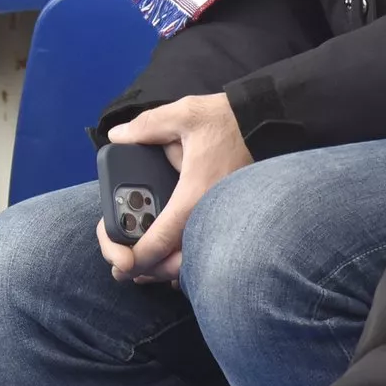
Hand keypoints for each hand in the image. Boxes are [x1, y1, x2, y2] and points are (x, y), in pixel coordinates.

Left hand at [98, 93, 251, 283]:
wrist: (268, 123)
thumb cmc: (229, 122)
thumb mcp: (185, 115)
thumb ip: (147, 126)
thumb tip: (118, 135)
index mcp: (193, 195)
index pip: (160, 241)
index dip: (134, 258)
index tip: (117, 262)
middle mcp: (209, 216)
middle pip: (174, 265)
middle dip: (145, 270)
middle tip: (120, 267)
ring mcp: (222, 221)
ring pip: (193, 264)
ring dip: (165, 270)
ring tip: (140, 267)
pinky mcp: (229, 219)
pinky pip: (208, 253)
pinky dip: (187, 263)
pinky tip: (172, 259)